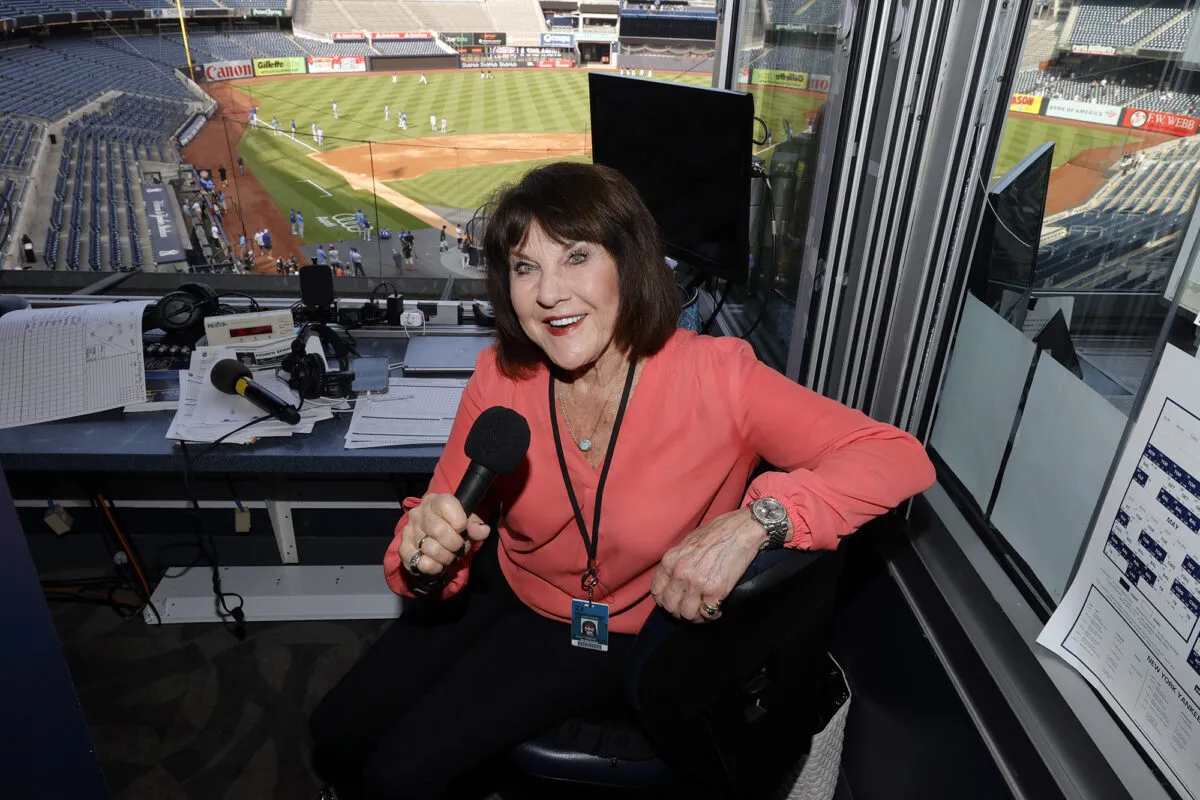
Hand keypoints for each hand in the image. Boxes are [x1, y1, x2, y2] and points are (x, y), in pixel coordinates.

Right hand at [398, 493, 491, 576]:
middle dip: (455, 544)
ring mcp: (409, 531)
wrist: (433, 538)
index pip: (446, 505)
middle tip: (459, 547)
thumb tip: (483, 530)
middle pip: (439, 530)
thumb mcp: (468, 522)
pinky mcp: (404, 549)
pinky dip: (434, 567)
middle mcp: (419, 513)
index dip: (460, 521)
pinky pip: (421, 563)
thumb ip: (476, 525)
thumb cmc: (452, 527)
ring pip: (431, 549)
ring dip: (446, 557)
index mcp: (435, 501)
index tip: (463, 529)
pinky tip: (438, 563)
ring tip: (449, 555)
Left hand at [650, 508, 766, 621]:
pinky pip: (707, 614)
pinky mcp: (716, 591)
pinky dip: (712, 616)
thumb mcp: (687, 542)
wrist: (741, 530)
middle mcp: (681, 573)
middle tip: (689, 609)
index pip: (657, 591)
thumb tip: (673, 579)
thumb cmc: (717, 532)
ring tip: (703, 611)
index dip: (664, 601)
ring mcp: (697, 583)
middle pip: (670, 606)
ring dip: (695, 616)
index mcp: (670, 560)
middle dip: (678, 611)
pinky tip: (716, 609)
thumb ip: (677, 561)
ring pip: (687, 614)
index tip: (673, 602)